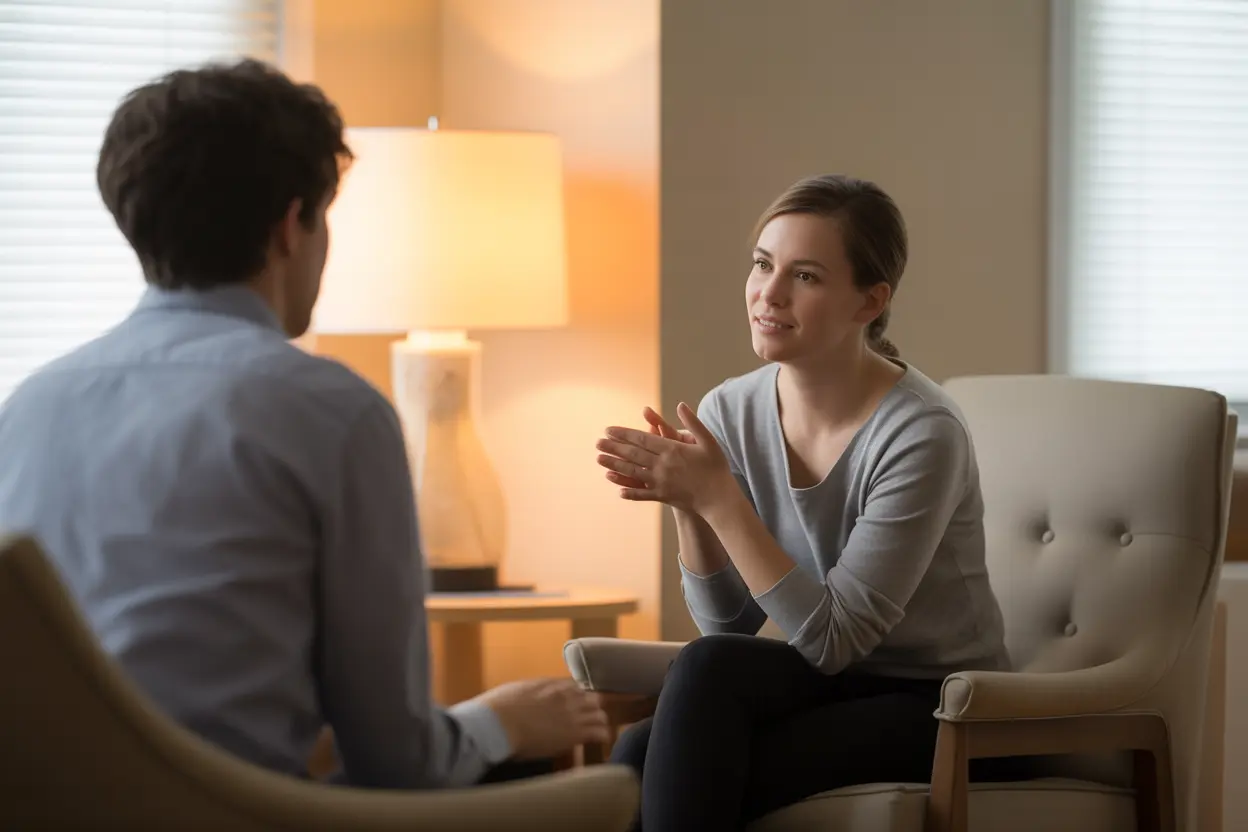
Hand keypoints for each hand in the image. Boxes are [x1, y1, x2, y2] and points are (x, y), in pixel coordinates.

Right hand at [475, 678, 609, 759]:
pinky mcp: (574, 733)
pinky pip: (599, 732)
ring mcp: (572, 714)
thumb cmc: (499, 708)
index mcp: (551, 684)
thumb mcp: (516, 689)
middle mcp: (566, 696)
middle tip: (587, 717)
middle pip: (592, 698)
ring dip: (598, 721)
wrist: (498, 724)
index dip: (576, 696)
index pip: (575, 686)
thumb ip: (532, 690)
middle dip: (591, 707)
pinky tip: (600, 741)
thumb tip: (533, 694)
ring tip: (596, 730)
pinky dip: (601, 736)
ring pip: (599, 714)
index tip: (574, 703)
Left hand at [595, 401, 734, 513]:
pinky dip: (630, 492)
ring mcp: (661, 482)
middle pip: (633, 454)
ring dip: (614, 466)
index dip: (624, 434)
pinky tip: (618, 491)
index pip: (642, 439)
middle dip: (614, 447)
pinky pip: (642, 494)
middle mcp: (663, 465)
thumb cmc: (716, 468)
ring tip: (600, 460)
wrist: (720, 498)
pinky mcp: (663, 496)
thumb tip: (680, 404)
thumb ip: (693, 422)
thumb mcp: (708, 441)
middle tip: (597, 442)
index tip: (609, 429)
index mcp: (672, 449)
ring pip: (633, 472)